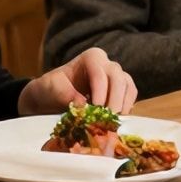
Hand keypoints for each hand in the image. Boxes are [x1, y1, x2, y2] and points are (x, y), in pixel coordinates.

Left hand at [20, 47, 137, 114]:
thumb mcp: (50, 89)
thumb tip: (83, 105)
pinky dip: (125, 111)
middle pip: (119, 79)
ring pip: (128, 88)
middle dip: (115, 100)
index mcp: (91, 58)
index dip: (100, 91)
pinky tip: (114, 122)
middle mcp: (107, 65)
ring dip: (123, 106)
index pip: (100, 73)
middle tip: (107, 119)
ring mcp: (116, 78)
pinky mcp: (121, 93)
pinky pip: (130, 100)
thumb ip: (65, 94)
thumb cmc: (50, 90)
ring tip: (111, 123)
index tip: (96, 109)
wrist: (50, 99)